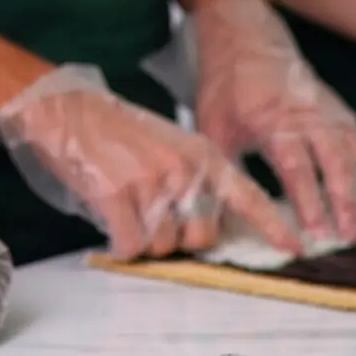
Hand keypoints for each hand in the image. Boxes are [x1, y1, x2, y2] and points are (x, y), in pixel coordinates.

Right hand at [0, 63, 295, 259]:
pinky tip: (108, 220)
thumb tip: (203, 229)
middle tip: (150, 217)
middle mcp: (182, 169)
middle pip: (200, 238)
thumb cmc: (112, 130)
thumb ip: (191, 179)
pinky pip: (129, 246)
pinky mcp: (119, 197)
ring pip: (162, 246)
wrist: (63, 109)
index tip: (292, 245)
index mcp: (199, 153)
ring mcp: (151, 183)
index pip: (246, 194)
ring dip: (142, 239)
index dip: (269, 224)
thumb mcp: (166, 143)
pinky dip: (118, 244)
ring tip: (123, 207)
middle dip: (177, 239)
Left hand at [194, 0, 355, 244]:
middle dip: (343, 202)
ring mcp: (324, 110)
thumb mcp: (213, 127)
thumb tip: (228, 211)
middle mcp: (304, 116)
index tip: (316, 234)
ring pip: (352, 152)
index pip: (296, 169)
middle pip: (334, 163)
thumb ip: (225, 169)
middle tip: (347, 235)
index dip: (308, 203)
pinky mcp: (334, 108)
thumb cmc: (225, 86)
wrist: (242, 37)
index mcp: (271, 121)